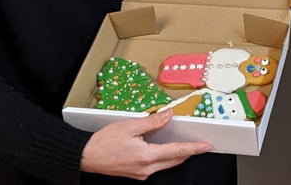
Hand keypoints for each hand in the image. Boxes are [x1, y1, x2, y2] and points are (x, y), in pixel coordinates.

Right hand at [79, 109, 210, 178]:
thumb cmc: (103, 143)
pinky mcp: (135, 174)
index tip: (205, 146)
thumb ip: (152, 121)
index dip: (193, 148)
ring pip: (165, 164)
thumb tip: (167, 116)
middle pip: (174, 160)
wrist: (86, 156)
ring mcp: (140, 173)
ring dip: (175, 155)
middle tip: (198, 144)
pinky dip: (163, 157)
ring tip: (182, 144)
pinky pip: (155, 166)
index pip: (177, 152)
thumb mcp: (129, 126)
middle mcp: (146, 169)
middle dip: (188, 152)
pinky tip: (162, 148)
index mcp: (147, 156)